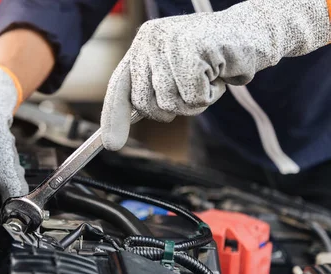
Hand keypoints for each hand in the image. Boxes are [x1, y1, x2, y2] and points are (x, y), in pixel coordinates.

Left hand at [100, 0, 330, 150]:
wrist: (256, 33)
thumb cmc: (215, 58)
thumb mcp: (176, 73)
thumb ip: (151, 91)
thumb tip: (123, 124)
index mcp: (143, 44)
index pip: (119, 86)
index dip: (114, 117)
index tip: (112, 144)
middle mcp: (150, 40)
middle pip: (145, 103)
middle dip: (172, 108)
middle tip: (193, 90)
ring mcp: (170, 43)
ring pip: (170, 103)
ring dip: (195, 101)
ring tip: (208, 78)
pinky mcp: (192, 49)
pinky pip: (193, 98)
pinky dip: (211, 95)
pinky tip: (219, 74)